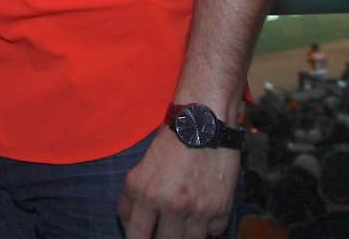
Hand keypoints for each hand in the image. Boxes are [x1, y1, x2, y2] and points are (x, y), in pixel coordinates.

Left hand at [117, 133, 237, 238]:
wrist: (203, 121)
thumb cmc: (169, 142)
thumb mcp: (139, 169)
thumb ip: (131, 199)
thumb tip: (128, 225)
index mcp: (145, 193)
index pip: (137, 236)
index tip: (140, 238)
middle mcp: (171, 205)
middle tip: (163, 232)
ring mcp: (198, 210)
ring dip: (184, 236)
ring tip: (181, 227)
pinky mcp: (220, 208)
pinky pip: (212, 234)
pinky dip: (207, 229)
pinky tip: (201, 218)